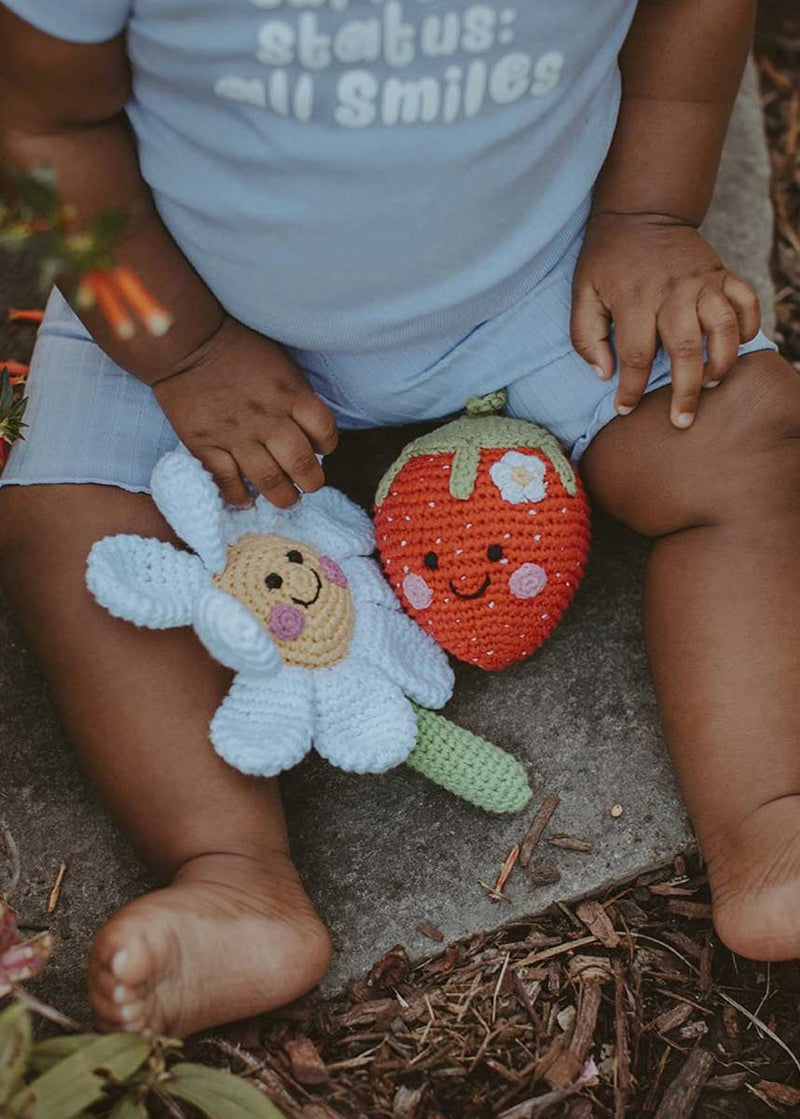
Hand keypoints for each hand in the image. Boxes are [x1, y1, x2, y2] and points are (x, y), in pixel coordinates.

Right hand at [153, 317, 337, 507]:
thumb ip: (294, 393)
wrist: (186, 343)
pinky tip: (245, 499)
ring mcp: (236, 435)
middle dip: (311, 481)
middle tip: (309, 484)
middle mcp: (268, 419)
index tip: (320, 449)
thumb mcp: (279, 362)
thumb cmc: (236, 347)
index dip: (327, 445)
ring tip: (286, 500)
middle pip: (301, 463)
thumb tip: (305, 425)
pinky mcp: (206, 445)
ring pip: (268, 479)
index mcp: (289, 394)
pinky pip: (227, 482)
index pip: (324, 431)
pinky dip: (238, 496)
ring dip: (283, 496)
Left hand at [570, 212, 760, 427]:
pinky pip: (746, 300)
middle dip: (685, 391)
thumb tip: (604, 374)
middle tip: (682, 420)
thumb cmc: (607, 260)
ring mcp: (702, 282)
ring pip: (723, 328)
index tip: (626, 409)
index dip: (631, 389)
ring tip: (712, 383)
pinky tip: (738, 345)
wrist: (640, 212)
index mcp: (635, 301)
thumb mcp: (582, 293)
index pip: (637, 357)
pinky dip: (749, 325)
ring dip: (722, 361)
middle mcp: (673, 293)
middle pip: (686, 350)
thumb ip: (586, 336)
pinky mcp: (721, 273)